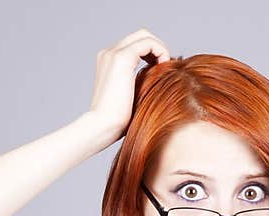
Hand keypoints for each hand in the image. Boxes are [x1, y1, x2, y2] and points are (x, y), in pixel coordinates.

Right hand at [84, 28, 170, 152]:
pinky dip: (160, 51)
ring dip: (160, 49)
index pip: (135, 45)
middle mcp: (109, 53)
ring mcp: (113, 53)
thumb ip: (139, 85)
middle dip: (157, 48)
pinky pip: (148, 43)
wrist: (102, 126)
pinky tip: (164, 67)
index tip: (161, 71)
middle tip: (166, 68)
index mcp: (109, 62)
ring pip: (145, 36)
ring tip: (166, 68)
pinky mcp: (122, 58)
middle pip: (140, 35)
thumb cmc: (116, 122)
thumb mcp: (130, 99)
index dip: (152, 54)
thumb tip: (159, 84)